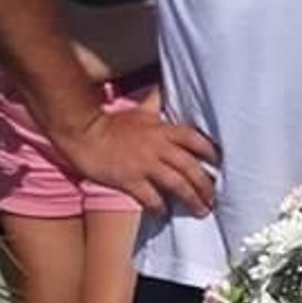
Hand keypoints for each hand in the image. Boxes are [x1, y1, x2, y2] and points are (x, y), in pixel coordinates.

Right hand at [60, 103, 218, 215]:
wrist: (82, 132)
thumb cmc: (110, 124)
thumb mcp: (138, 111)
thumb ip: (154, 104)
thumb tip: (161, 89)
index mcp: (162, 129)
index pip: (194, 139)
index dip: (210, 152)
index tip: (219, 163)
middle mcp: (158, 146)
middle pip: (191, 167)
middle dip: (205, 184)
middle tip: (214, 198)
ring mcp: (144, 164)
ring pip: (177, 184)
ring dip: (192, 199)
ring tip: (201, 210)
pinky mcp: (130, 180)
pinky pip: (151, 197)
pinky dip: (161, 207)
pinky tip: (165, 213)